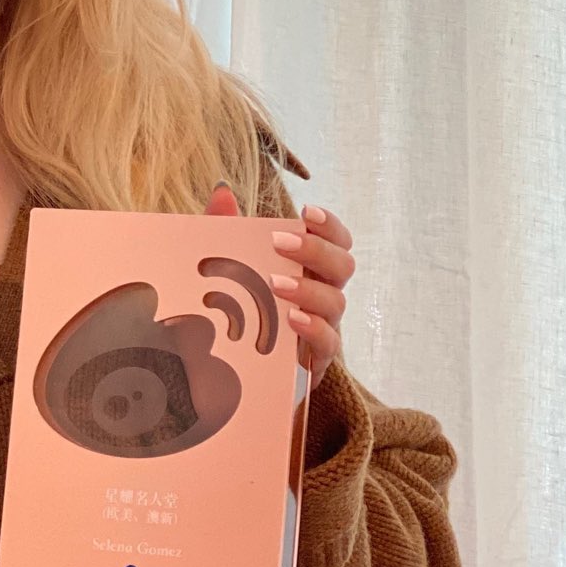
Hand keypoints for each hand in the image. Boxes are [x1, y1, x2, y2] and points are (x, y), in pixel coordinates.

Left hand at [205, 181, 352, 395]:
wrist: (239, 375)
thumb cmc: (242, 313)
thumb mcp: (229, 269)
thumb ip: (228, 231)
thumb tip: (222, 191)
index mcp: (310, 269)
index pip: (337, 241)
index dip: (329, 225)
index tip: (307, 213)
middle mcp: (324, 294)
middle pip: (343, 265)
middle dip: (315, 250)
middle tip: (280, 244)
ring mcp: (324, 327)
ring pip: (337, 302)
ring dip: (308, 289)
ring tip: (275, 284)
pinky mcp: (316, 361)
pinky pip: (329, 343)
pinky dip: (313, 328)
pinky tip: (292, 319)